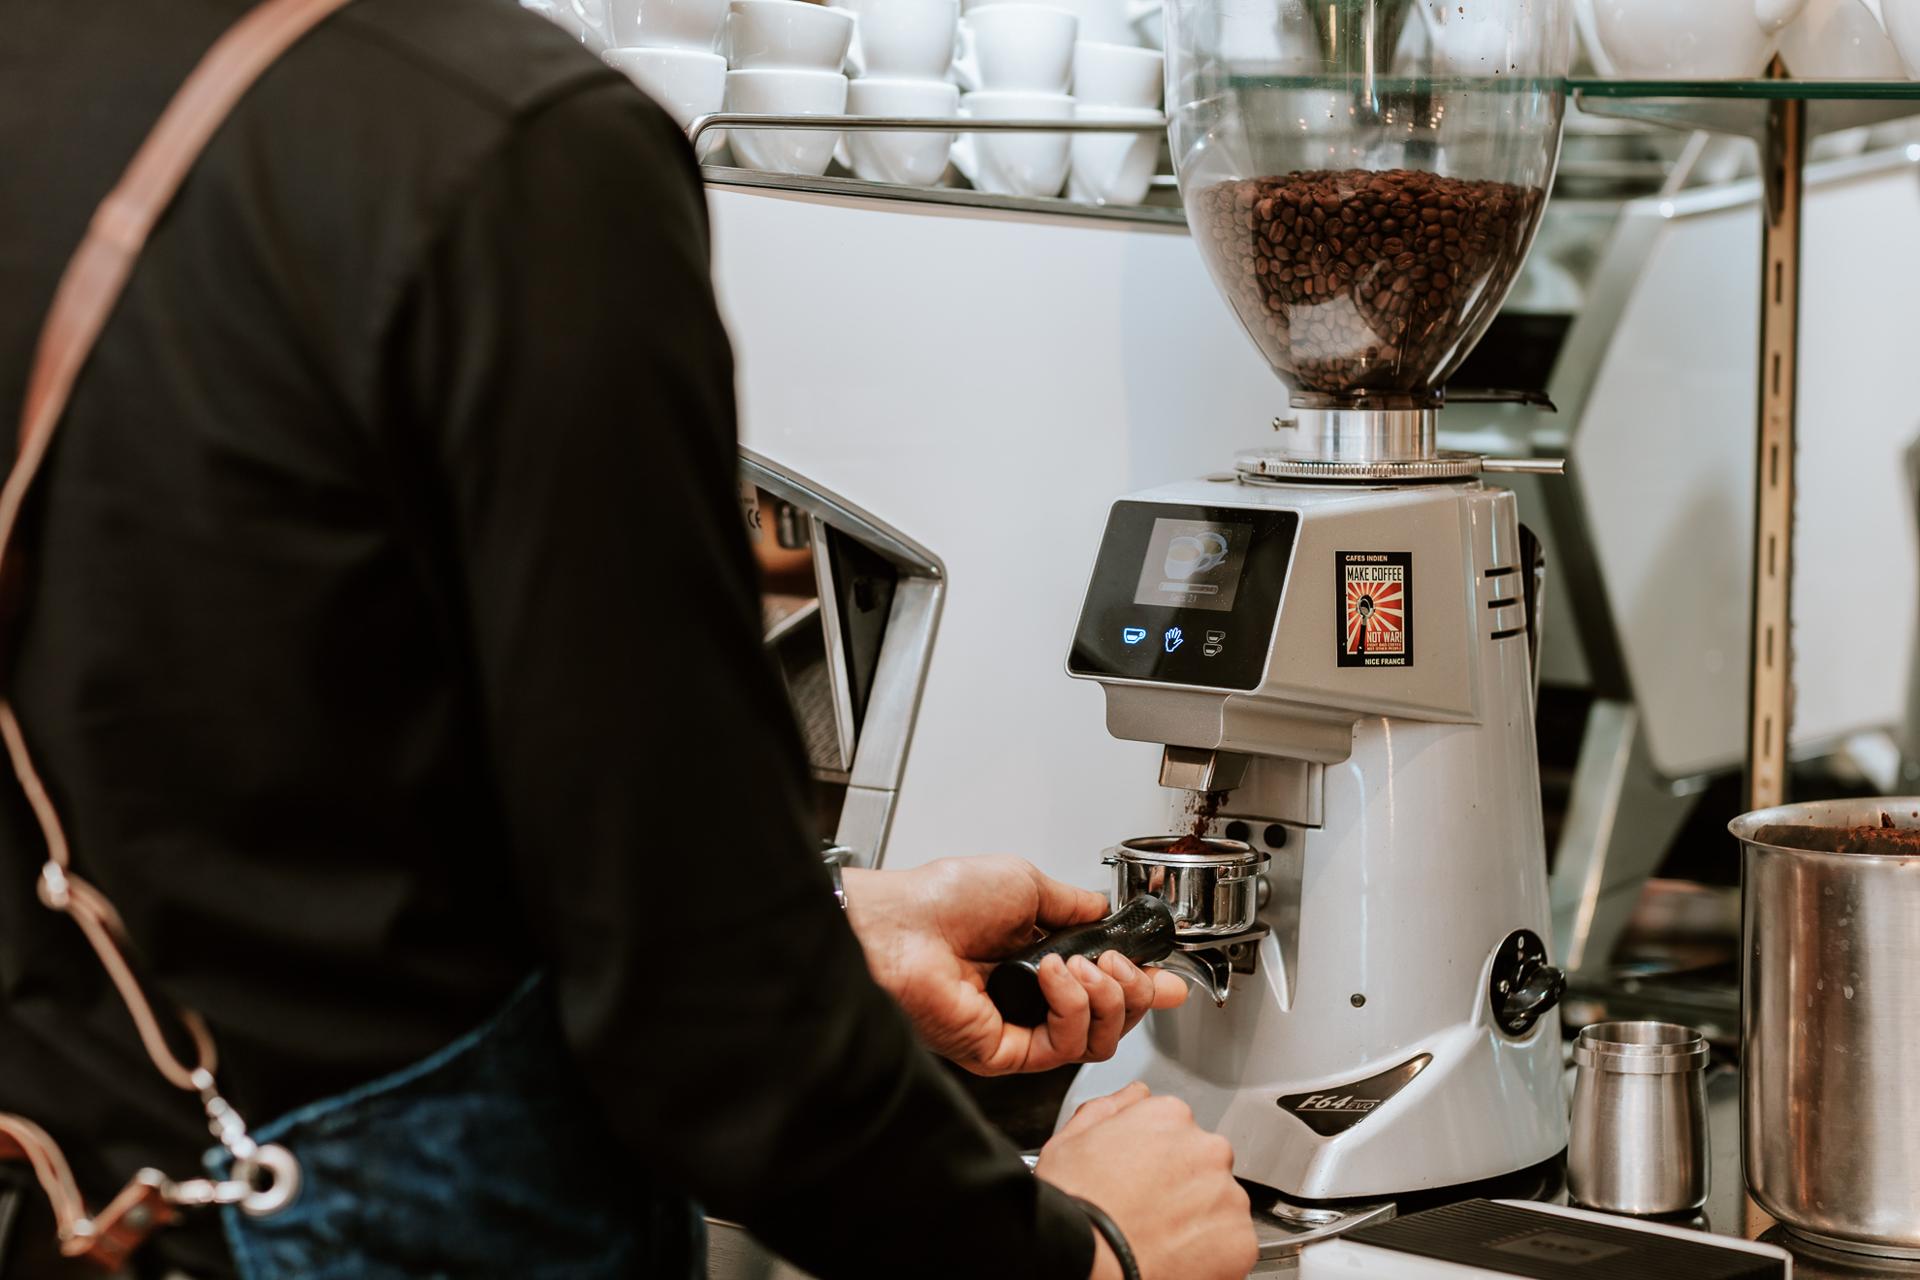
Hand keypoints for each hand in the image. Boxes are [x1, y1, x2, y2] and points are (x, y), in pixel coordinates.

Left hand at [842, 856, 1185, 1074]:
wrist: (898, 925)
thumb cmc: (941, 900)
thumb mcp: (1027, 884)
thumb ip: (1073, 904)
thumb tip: (1104, 909)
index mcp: (1035, 962)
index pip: (1103, 988)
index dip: (1143, 986)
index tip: (1170, 979)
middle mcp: (1030, 999)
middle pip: (1111, 1021)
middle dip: (1135, 992)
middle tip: (1126, 965)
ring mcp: (1018, 1029)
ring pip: (1096, 1041)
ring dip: (1108, 999)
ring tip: (1085, 966)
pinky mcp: (1004, 1053)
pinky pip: (1063, 1048)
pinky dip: (1074, 1009)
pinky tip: (1057, 977)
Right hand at [1035, 1083, 1258, 1279]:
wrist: (1090, 1262)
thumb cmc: (1076, 1206)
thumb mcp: (1072, 1138)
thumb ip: (1111, 1107)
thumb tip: (1134, 1095)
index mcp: (1170, 1117)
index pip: (1178, 1129)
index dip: (1158, 1157)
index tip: (1145, 1177)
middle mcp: (1207, 1149)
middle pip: (1204, 1164)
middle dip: (1185, 1185)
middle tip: (1153, 1210)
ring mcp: (1227, 1195)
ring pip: (1222, 1203)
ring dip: (1200, 1218)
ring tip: (1163, 1237)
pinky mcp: (1240, 1240)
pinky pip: (1234, 1243)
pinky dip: (1213, 1253)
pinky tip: (1178, 1255)